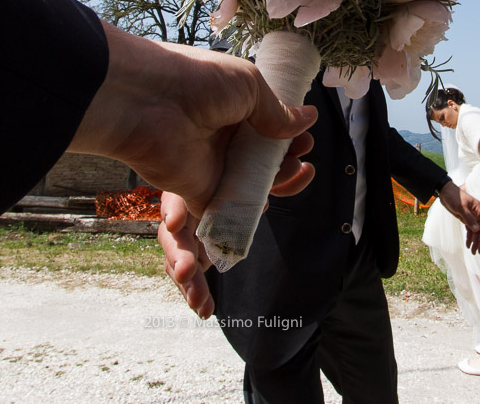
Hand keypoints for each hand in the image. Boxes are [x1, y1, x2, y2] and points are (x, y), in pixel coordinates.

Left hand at [70, 24, 317, 218]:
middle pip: (261, 157)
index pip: (266, 125)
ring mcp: (211, 164)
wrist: (147, 102)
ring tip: (296, 172)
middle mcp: (221, 136)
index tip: (306, 138)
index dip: (289, 134)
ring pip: (250, 184)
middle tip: (303, 156)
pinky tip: (268, 203)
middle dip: (287, 159)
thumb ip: (277, 110)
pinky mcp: (199, 191)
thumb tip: (307, 118)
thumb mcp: (248, 85)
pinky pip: (226, 208)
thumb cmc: (197, 82)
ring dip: (276, 183)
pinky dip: (246, 212)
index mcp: (232, 106)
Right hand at [158, 135, 314, 317]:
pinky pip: (189, 276)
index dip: (174, 208)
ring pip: (177, 261)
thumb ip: (279, 172)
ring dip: (188, 284)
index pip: (177, 195)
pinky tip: (206, 311)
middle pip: (173, 235)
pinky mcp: (190, 254)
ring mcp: (183, 236)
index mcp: (192, 186)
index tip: (175, 223)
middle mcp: (181, 211)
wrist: (232, 185)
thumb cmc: (240, 175)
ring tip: (200, 303)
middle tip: (188, 272)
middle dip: (179, 255)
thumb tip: (306, 169)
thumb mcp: (259, 174)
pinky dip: (196, 292)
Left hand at [437, 182, 479, 254]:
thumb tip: (476, 230)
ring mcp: (472, 217)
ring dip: (475, 242)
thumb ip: (468, 218)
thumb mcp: (460, 207)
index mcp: (479, 209)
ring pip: (476, 232)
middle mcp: (477, 214)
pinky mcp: (466, 219)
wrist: (444, 192)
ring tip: (474, 252)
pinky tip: (468, 245)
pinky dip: (469, 238)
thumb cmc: (454, 196)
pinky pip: (469, 230)